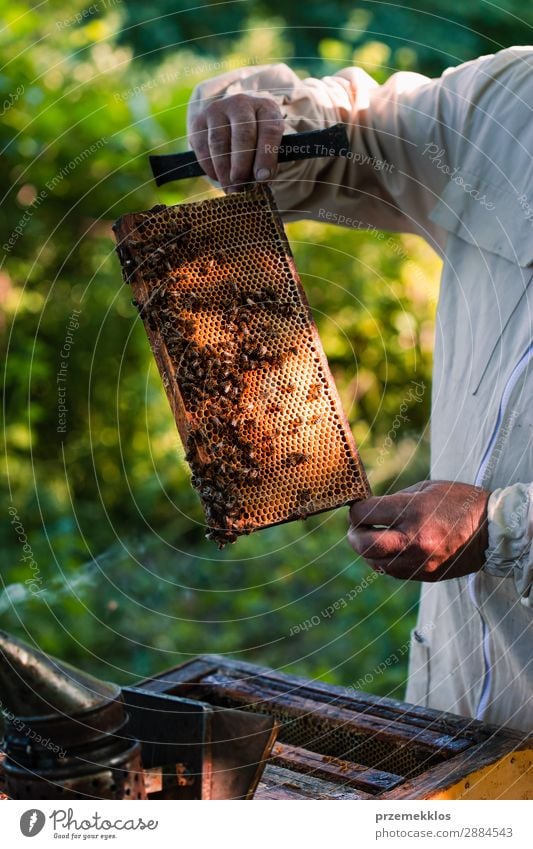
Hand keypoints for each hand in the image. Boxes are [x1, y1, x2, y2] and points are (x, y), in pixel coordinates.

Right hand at [188, 93, 284, 192]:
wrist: (230, 121)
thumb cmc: (256, 139)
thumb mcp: (268, 143)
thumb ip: (267, 160)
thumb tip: (260, 181)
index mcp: (266, 108)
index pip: (270, 130)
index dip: (266, 156)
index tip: (263, 178)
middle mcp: (241, 104)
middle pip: (243, 135)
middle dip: (242, 165)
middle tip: (241, 187)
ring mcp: (217, 110)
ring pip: (219, 143)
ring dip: (224, 171)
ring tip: (230, 189)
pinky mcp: (199, 122)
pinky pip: (203, 149)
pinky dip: (210, 168)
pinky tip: (218, 178)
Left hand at [348, 480, 490, 581]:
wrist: (491, 530)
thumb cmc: (457, 502)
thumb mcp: (424, 489)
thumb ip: (393, 501)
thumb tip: (365, 509)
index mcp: (413, 511)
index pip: (364, 514)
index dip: (356, 510)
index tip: (359, 507)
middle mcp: (414, 539)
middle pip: (362, 545)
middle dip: (353, 534)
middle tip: (356, 527)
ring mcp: (419, 561)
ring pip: (374, 562)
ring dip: (368, 550)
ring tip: (374, 537)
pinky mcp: (424, 574)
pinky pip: (392, 571)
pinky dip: (384, 560)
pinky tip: (390, 549)